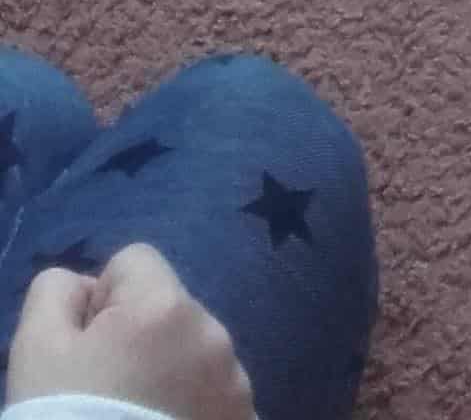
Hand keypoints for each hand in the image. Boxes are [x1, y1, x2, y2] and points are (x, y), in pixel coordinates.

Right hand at [7, 245, 254, 419]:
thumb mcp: (36, 351)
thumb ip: (58, 292)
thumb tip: (89, 288)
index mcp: (165, 307)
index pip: (134, 263)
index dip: (101, 303)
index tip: (86, 352)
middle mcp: (214, 335)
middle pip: (169, 312)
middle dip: (139, 341)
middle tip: (107, 396)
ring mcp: (237, 386)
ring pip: (195, 356)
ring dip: (170, 377)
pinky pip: (215, 398)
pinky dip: (193, 412)